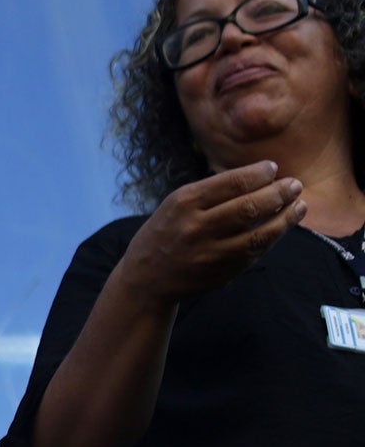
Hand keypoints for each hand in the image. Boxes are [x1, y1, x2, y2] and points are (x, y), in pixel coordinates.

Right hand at [116, 161, 306, 307]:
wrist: (145, 278)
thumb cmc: (165, 232)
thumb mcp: (176, 204)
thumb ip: (212, 192)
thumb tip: (261, 176)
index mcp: (183, 203)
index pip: (232, 183)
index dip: (259, 174)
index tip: (273, 168)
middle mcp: (195, 228)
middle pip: (249, 207)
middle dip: (279, 193)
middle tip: (295, 185)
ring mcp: (209, 254)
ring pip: (259, 235)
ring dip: (286, 218)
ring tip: (300, 205)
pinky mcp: (220, 274)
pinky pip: (255, 253)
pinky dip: (273, 238)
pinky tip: (283, 226)